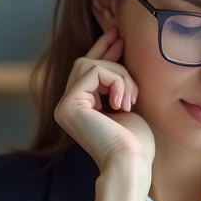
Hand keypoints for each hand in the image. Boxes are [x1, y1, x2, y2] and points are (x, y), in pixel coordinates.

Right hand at [53, 27, 154, 178]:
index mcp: (79, 108)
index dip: (101, 49)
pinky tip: (124, 104)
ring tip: (131, 100)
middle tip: (127, 59)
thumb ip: (118, 83)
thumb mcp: (127, 104)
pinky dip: (116, 81)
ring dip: (119, 75)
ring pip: (90, 64)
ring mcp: (64, 106)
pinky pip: (94, 71)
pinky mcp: (69, 105)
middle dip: (112, 59)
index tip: (118, 35)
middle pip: (86, 63)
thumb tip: (118, 48)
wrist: (131, 164)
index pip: (86, 71)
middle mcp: (66, 106)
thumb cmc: (135, 143)